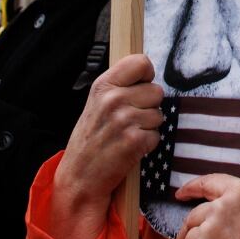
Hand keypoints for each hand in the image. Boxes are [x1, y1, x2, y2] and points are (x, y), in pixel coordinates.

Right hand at [52, 55, 163, 238]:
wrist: (80, 176)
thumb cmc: (90, 139)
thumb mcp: (96, 103)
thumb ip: (118, 86)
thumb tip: (146, 73)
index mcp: (103, 85)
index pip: (141, 62)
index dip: (146, 75)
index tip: (140, 87)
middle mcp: (113, 99)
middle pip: (157, 91)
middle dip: (149, 106)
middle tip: (130, 119)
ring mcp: (124, 120)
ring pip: (159, 114)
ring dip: (148, 126)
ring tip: (127, 134)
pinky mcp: (134, 141)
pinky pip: (157, 135)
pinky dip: (148, 144)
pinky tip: (130, 148)